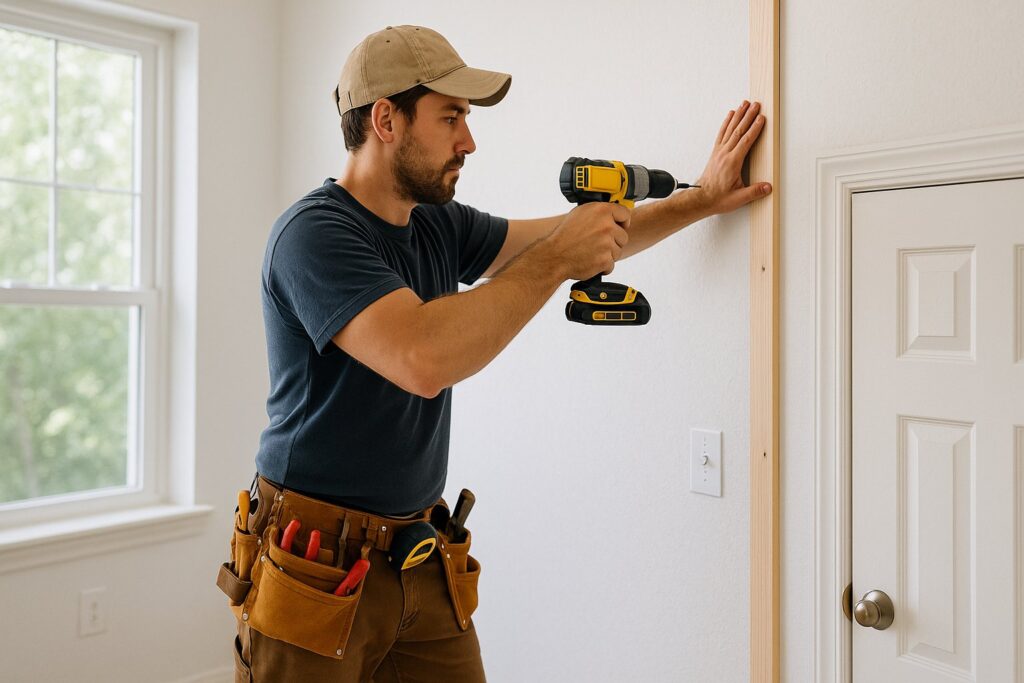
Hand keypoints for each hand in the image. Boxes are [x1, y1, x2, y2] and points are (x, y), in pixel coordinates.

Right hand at [547, 202, 630, 279]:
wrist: (554, 256)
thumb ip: (598, 213)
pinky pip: (611, 264)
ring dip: (607, 254)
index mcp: (601, 211)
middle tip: (597, 243)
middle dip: (613, 241)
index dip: (623, 222)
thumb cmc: (564, 236)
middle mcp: (606, 226)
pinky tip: (590, 261)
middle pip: (623, 236)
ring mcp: (606, 243)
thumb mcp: (579, 214)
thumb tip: (612, 214)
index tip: (621, 226)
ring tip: (591, 252)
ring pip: (617, 251)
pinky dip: (602, 266)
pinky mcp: (605, 260)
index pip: (625, 214)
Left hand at [692, 100, 772, 215]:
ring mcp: (719, 152)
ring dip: (738, 115)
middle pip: (738, 130)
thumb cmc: (718, 198)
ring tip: (744, 104)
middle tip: (756, 104)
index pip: (746, 141)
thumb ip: (754, 192)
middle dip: (748, 116)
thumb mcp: (738, 198)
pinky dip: (726, 122)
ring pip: (730, 129)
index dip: (754, 129)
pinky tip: (730, 115)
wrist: (701, 198)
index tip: (761, 118)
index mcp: (732, 162)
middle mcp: (725, 154)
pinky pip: (722, 133)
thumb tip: (768, 187)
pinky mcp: (715, 152)